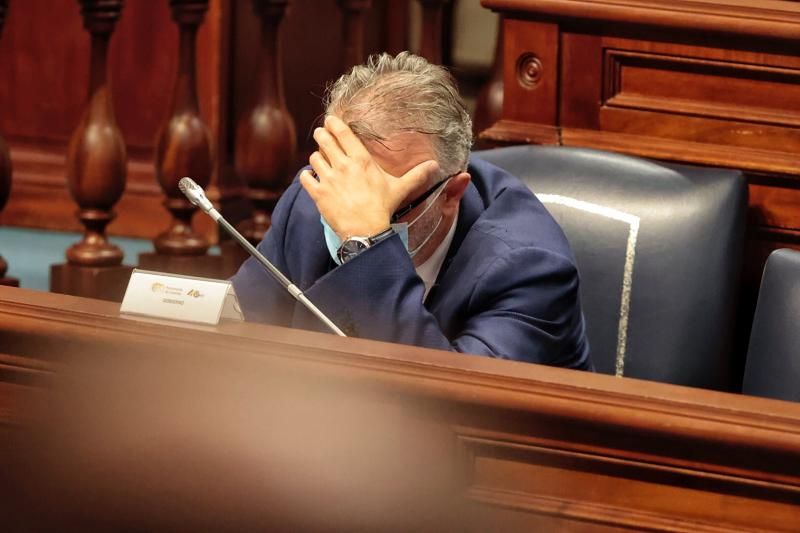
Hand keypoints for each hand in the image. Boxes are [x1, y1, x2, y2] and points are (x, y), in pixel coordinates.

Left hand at [299, 116, 438, 237]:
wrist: (367, 231)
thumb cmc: (383, 208)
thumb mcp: (400, 189)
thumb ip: (416, 175)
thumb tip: (435, 165)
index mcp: (361, 160)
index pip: (342, 133)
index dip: (333, 123)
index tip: (329, 120)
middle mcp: (343, 166)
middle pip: (323, 140)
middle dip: (321, 136)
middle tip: (322, 136)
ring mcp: (328, 180)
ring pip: (314, 158)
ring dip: (316, 158)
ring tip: (320, 161)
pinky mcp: (319, 194)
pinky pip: (305, 178)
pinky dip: (307, 176)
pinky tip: (311, 178)